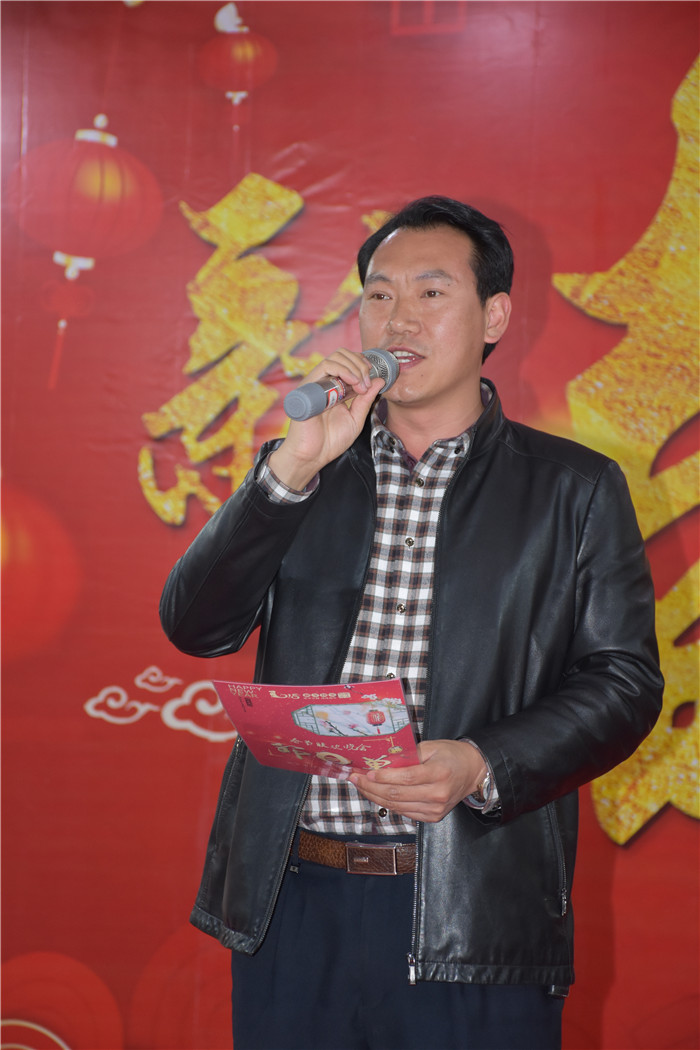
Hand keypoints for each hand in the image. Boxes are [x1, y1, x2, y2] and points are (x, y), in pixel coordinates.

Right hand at [269, 349, 384, 489]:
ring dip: (354, 366)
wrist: (313, 456)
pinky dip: (343, 369)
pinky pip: (325, 366)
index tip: (374, 378)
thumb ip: (366, 400)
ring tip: (361, 384)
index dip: (364, 365)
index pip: (349, 363)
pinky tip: (353, 382)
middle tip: (368, 381)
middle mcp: (325, 383)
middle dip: (360, 364)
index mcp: (336, 389)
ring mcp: (317, 384)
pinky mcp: (309, 387)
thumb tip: (380, 380)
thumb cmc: (331, 441)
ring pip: (335, 357)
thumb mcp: (356, 419)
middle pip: (342, 355)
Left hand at [350, 740, 487, 822]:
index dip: (383, 777)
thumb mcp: (431, 746)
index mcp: (439, 774)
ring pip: (397, 806)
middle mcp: (437, 795)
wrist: (472, 772)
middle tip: (356, 779)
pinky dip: (388, 803)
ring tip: (361, 786)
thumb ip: (407, 755)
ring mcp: (435, 809)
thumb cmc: (451, 755)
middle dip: (372, 787)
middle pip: (397, 795)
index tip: (366, 772)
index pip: (405, 779)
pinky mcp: (432, 817)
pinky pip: (404, 812)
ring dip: (375, 797)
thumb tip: (381, 761)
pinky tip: (377, 794)